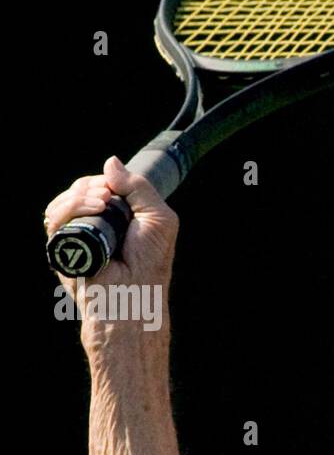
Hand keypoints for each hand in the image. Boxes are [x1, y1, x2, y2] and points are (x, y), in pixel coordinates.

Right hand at [45, 156, 178, 345]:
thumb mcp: (158, 218)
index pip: (98, 187)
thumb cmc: (151, 262)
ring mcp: (76, 236)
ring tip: (100, 204)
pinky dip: (68, 208)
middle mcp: (93, 225)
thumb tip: (110, 161)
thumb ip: (139, 187)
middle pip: (78, 189)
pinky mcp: (61, 249)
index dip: (103, 181)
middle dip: (90, 185)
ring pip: (62, 201)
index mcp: (115, 218)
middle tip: (106, 196)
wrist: (135, 293)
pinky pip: (54, 220)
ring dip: (79, 195)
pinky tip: (89, 210)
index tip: (113, 188)